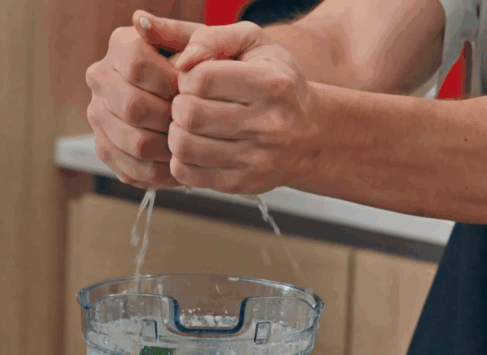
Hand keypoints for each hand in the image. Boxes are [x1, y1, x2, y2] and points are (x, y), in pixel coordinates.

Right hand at [85, 11, 202, 188]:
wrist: (209, 100)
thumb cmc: (212, 69)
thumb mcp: (212, 43)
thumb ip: (183, 32)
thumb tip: (140, 21)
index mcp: (121, 45)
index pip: (135, 62)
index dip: (168, 81)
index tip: (190, 89)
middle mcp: (101, 78)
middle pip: (132, 106)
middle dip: (170, 117)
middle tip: (193, 120)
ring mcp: (99, 115)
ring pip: (133, 142)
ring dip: (169, 146)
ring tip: (190, 141)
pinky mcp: (105, 148)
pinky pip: (132, 169)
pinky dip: (162, 171)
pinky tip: (180, 160)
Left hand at [165, 21, 323, 194]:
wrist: (311, 134)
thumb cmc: (276, 82)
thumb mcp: (255, 44)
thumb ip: (214, 38)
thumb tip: (182, 62)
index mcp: (271, 85)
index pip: (202, 78)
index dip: (186, 77)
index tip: (193, 81)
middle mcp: (268, 125)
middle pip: (191, 114)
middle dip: (178, 105)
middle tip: (186, 103)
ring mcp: (256, 160)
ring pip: (185, 146)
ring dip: (175, 132)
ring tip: (186, 125)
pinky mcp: (242, 184)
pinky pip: (187, 174)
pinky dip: (180, 159)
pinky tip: (193, 147)